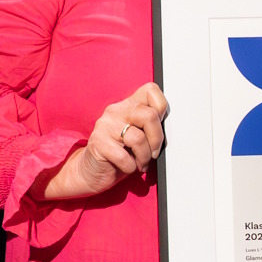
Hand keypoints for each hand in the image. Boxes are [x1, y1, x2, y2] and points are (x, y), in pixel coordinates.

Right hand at [41, 83, 167, 199]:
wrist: (92, 171)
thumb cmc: (119, 154)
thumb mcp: (138, 136)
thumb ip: (150, 126)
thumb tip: (169, 128)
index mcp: (128, 105)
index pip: (150, 90)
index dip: (161, 107)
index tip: (159, 125)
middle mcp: (116, 111)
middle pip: (150, 115)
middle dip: (157, 140)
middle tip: (153, 152)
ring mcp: (105, 125)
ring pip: (139, 138)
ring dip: (144, 157)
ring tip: (140, 162)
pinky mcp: (98, 143)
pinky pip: (125, 157)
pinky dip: (131, 167)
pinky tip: (127, 166)